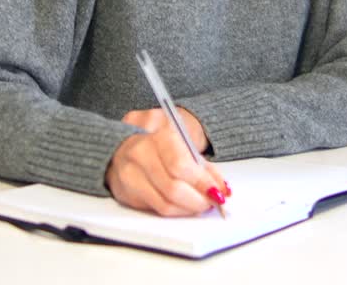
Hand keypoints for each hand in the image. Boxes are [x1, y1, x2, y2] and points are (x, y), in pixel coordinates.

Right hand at [106, 109, 226, 216]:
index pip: (180, 165)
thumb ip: (204, 166)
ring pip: (164, 203)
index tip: (217, 193)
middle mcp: (138, 154)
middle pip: (172, 188)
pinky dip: (175, 210)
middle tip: (211, 202)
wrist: (127, 140)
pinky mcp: (124, 192)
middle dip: (197, 200)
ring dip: (188, 208)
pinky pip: (155, 208)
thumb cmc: (161, 140)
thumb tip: (222, 189)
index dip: (201, 183)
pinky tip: (183, 205)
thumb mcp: (185, 140)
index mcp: (156, 135)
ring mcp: (128, 174)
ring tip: (199, 204)